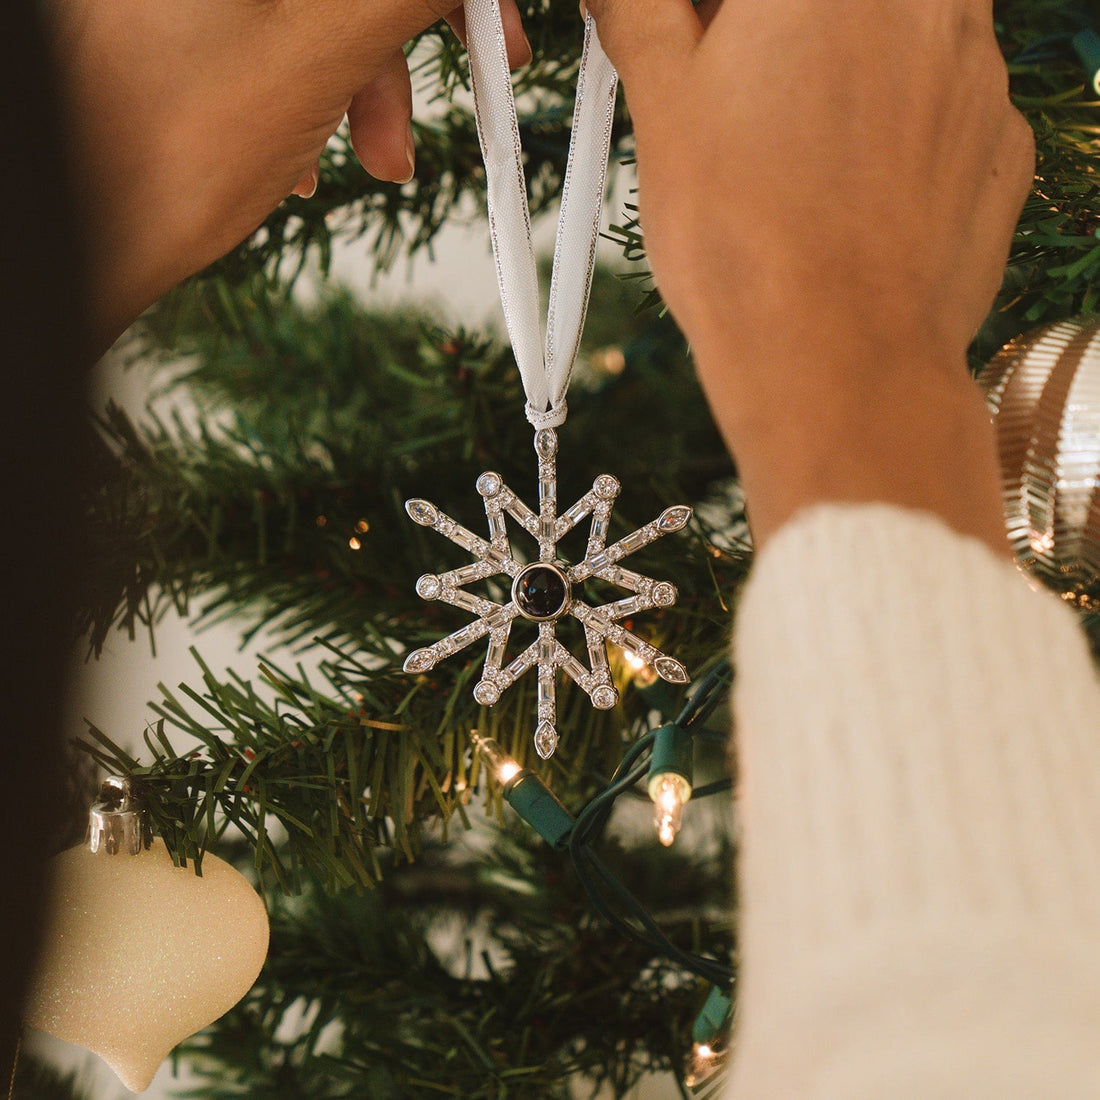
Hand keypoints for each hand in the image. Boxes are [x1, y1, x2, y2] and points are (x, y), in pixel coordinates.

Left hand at [47, 0, 529, 350]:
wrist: (82, 233)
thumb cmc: (165, 155)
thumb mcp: (318, 55)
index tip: (494, 29)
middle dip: (405, 40)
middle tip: (453, 94)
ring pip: (320, 7)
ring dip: (363, 79)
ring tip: (369, 159)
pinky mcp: (185, 26)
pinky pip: (278, 31)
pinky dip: (313, 84)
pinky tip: (306, 145)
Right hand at [587, 0, 1034, 550]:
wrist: (833, 359)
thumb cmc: (745, 240)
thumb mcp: (662, 105)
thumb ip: (645, 13)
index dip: (715, 22)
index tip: (695, 44)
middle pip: (837, 9)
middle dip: (783, 39)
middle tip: (738, 101)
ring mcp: (978, 71)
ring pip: (896, 43)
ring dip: (842, 78)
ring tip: (792, 166)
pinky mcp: (1001, 144)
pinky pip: (939, 110)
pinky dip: (896, 134)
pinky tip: (849, 196)